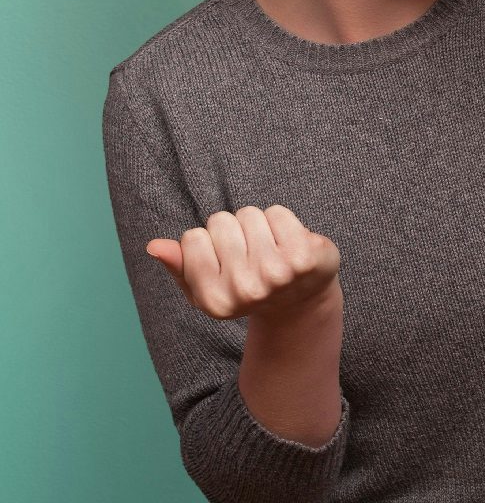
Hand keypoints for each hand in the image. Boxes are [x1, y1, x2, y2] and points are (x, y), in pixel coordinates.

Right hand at [144, 205, 341, 321]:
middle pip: (220, 222)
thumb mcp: (206, 286)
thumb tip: (154, 246)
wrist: (299, 300)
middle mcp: (245, 290)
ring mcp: (276, 273)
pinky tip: (287, 242)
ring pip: (248, 214)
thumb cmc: (245, 287)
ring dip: (256, 224)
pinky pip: (276, 212)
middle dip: (231, 229)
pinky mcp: (303, 256)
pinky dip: (280, 219)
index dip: (206, 241)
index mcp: (213, 300)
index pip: (192, 238)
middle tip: (247, 252)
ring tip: (266, 247)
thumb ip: (179, 266)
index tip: (221, 258)